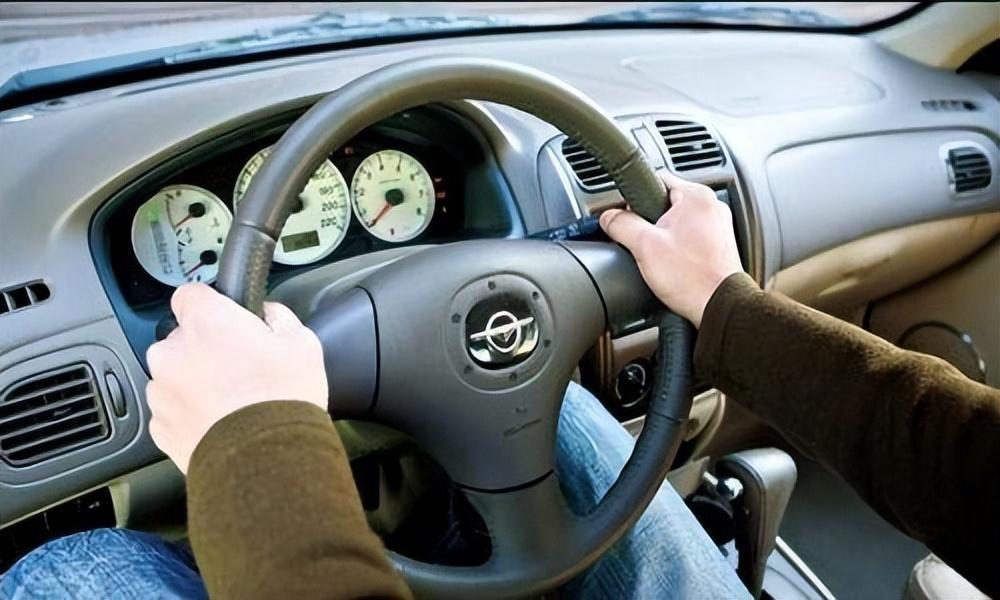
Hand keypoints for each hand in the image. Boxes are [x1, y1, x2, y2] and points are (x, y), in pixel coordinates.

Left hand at [146, 284, 327, 473]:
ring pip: (175, 375)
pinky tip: (221, 422)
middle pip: (182, 338)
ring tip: (232, 401)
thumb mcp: (302, 343)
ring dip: (196, 382)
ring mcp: (162, 391)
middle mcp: (173, 352)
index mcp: (206, 322)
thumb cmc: (282, 400)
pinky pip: (173, 410)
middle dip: (206, 348)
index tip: (224, 318)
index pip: (190, 293)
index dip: (210, 305)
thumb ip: (278, 316)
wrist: (265, 460)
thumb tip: (268, 314)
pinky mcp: (160, 426)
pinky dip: (191, 414)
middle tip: (240, 367)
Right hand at [600, 172, 742, 327]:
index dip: (633, 199)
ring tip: (661, 258)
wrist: (719, 308)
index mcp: (696, 196)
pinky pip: (689, 238)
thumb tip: (608, 217)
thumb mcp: (644, 247)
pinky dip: (678, 248)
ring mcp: (718, 226)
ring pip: (676, 222)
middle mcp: (712, 206)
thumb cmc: (692, 279)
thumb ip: (621, 224)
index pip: (654, 179)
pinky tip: (673, 265)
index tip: (627, 217)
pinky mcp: (718, 245)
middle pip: (665, 202)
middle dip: (648, 222)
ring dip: (663, 237)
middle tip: (644, 244)